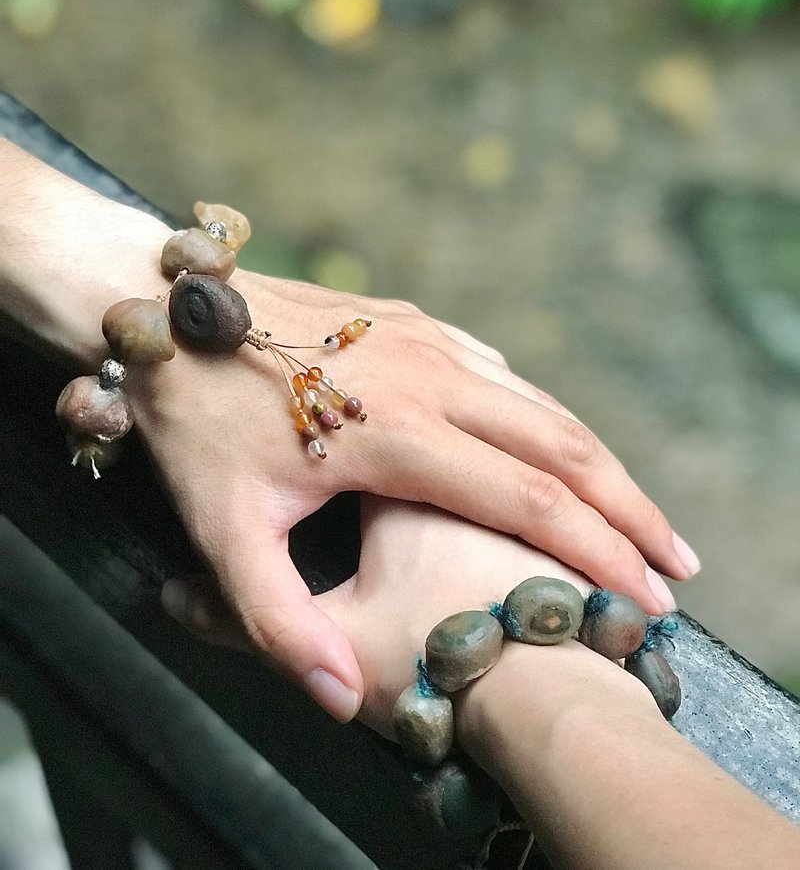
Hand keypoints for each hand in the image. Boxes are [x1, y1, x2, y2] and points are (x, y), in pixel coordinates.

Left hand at [133, 266, 692, 720]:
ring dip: (598, 460)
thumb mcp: (221, 531)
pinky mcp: (413, 320)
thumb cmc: (193, 421)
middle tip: (678, 558)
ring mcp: (426, 340)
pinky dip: (548, 418)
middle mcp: (430, 377)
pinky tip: (558, 446)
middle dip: (628, 506)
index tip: (647, 591)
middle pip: (562, 443)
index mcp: (397, 432)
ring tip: (636, 513)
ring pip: (541, 402)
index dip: (596, 550)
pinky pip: (502, 372)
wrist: (164, 306)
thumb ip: (279, 621)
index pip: (528, 497)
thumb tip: (344, 697)